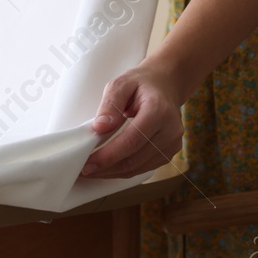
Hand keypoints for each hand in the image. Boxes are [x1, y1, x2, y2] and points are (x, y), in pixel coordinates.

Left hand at [81, 63, 183, 179]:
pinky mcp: (170, 152)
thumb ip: (109, 104)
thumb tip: (100, 128)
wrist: (165, 85)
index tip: (87, 164)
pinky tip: (109, 167)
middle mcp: (170, 130)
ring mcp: (173, 144)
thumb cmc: (140, 84)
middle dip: (107, 168)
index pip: (131, 141)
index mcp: (158, 111)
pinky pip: (144, 168)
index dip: (108, 156)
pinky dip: (124, 170)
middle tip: (84, 170)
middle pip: (135, 159)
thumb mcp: (121, 84)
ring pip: (138, 168)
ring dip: (113, 173)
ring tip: (93, 170)